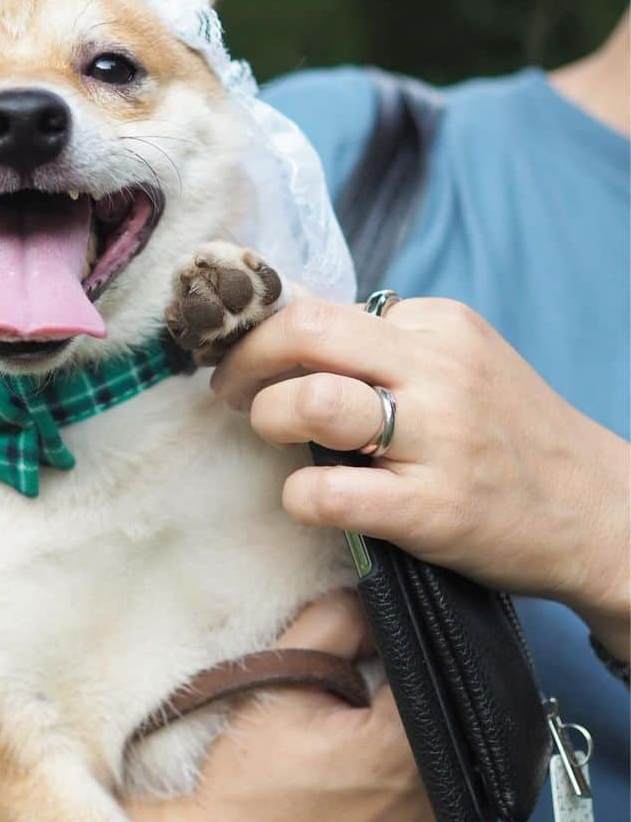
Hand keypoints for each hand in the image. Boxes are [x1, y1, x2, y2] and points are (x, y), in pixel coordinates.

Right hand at [126, 591, 447, 821]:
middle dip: (399, 693)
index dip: (397, 646)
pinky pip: (439, 802)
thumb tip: (368, 598)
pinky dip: (410, 786)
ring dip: (408, 741)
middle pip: (438, 709)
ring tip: (354, 751)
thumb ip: (331, 623)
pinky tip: (367, 788)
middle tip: (348, 706)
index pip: (431, 662)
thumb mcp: (278, 683)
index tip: (364, 655)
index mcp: (408, 746)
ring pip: (443, 755)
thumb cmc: (247, 786)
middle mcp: (441, 801)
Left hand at [211, 296, 630, 659]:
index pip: (322, 310)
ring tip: (272, 432)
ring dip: (268, 416)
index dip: (269, 336)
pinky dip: (297, 496)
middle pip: (307, 331)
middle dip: (246, 358)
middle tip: (228, 389)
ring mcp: (438, 440)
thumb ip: (388, 347)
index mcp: (438, 324)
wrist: (601, 511)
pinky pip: (329, 492)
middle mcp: (438, 370)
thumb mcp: (462, 362)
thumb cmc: (510, 435)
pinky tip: (306, 499)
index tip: (248, 359)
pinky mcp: (433, 510)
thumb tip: (292, 342)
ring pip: (313, 402)